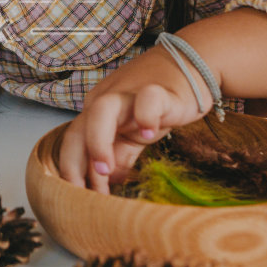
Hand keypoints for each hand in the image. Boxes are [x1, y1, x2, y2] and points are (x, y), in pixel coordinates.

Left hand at [56, 47, 202, 193]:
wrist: (192, 64)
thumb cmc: (158, 102)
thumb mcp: (134, 133)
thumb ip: (120, 156)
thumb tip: (107, 186)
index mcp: (97, 112)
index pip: (75, 142)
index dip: (73, 172)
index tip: (80, 201)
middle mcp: (108, 100)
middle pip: (79, 128)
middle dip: (75, 162)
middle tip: (84, 193)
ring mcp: (131, 93)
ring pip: (102, 110)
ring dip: (97, 141)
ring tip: (105, 169)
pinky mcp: (159, 91)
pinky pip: (147, 99)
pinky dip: (144, 117)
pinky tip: (148, 135)